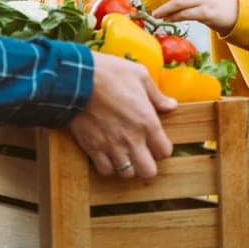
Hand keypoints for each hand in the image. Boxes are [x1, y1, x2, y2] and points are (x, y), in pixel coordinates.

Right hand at [68, 52, 174, 179]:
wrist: (77, 78)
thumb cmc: (109, 73)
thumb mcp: (140, 75)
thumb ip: (157, 95)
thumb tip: (171, 105)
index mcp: (147, 122)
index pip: (165, 152)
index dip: (161, 149)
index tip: (155, 142)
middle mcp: (132, 139)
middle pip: (148, 172)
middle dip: (147, 165)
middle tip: (142, 154)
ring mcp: (111, 146)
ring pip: (127, 174)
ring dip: (128, 166)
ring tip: (124, 155)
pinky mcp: (93, 148)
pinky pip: (105, 170)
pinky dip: (108, 166)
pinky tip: (107, 155)